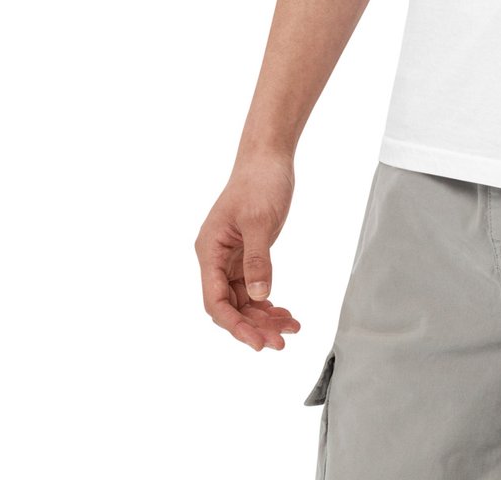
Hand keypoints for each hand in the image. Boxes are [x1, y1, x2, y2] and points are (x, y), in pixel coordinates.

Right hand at [195, 151, 303, 350]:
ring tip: (291, 329)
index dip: (234, 325)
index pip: (215, 300)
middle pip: (230, 305)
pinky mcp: (247, 255)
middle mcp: (216, 259)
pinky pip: (254, 288)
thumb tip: (259, 297)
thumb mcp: (260, 221)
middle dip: (253, 326)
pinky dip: (269, 302)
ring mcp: (231, 258)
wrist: (268, 158)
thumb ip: (257, 259)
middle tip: (280, 342)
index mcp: (209, 251)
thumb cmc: (260, 183)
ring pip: (244, 300)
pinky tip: (287, 314)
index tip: (256, 342)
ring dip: (265, 317)